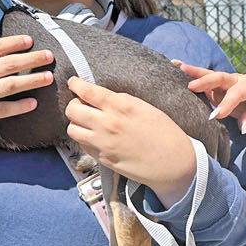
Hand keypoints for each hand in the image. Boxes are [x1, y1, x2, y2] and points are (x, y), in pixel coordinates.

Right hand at [0, 35, 53, 158]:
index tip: (29, 40)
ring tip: (47, 76)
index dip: (14, 43)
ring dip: (32, 80)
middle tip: (49, 55)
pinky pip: (3, 110)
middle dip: (32, 59)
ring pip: (11, 85)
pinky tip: (33, 103)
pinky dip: (19, 107)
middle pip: (9, 64)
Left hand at [65, 77, 194, 206]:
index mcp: (121, 106)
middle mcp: (108, 124)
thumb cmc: (164, 133)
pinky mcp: (103, 159)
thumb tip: (101, 97)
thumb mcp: (144, 107)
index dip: (76, 84)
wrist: (173, 163)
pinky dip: (85, 139)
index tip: (74, 82)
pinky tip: (97, 137)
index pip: (87, 91)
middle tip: (81, 105)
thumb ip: (121, 101)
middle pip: (72, 110)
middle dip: (74, 105)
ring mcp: (103, 143)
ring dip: (77, 124)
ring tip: (87, 123)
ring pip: (72, 129)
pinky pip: (83, 145)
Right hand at [176, 62, 245, 131]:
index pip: (238, 92)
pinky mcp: (217, 87)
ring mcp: (226, 82)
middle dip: (206, 81)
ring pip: (209, 75)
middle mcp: (238, 79)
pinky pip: (203, 80)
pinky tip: (176, 68)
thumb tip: (242, 126)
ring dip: (194, 71)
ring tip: (177, 66)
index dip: (227, 103)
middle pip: (221, 77)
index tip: (215, 115)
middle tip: (191, 86)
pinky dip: (190, 74)